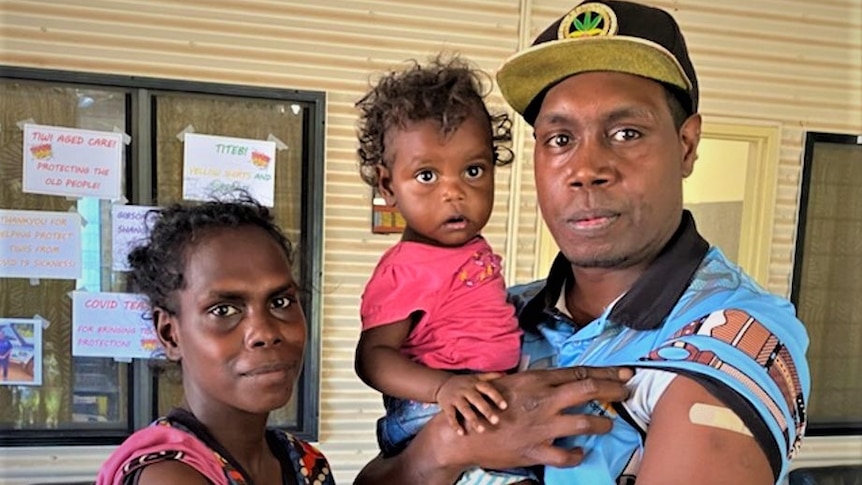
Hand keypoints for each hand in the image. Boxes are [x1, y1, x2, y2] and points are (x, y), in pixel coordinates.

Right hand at [434, 366, 633, 471]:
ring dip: (602, 423)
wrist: (465, 433)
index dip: (605, 373)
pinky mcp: (536, 450)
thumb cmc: (485, 403)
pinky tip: (580, 451)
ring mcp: (542, 427)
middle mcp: (543, 401)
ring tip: (608, 424)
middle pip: (588, 390)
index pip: (578, 373)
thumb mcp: (511, 382)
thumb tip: (559, 378)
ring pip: (585, 422)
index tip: (623, 373)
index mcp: (536, 380)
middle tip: (626, 392)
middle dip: (613, 390)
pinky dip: (576, 454)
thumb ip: (537, 380)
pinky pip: (566, 455)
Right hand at [434, 372, 506, 434]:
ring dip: (473, 420)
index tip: (505, 406)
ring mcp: (455, 398)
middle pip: (476, 400)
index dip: (496, 397)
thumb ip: (490, 376)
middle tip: (496, 421)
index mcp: (474, 383)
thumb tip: (506, 374)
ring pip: (464, 409)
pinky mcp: (446, 406)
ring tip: (481, 430)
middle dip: (486, 410)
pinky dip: (455, 425)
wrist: (442, 384)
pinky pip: (450, 416)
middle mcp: (465, 390)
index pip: (487, 389)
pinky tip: (461, 433)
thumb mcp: (476, 377)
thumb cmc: (465, 383)